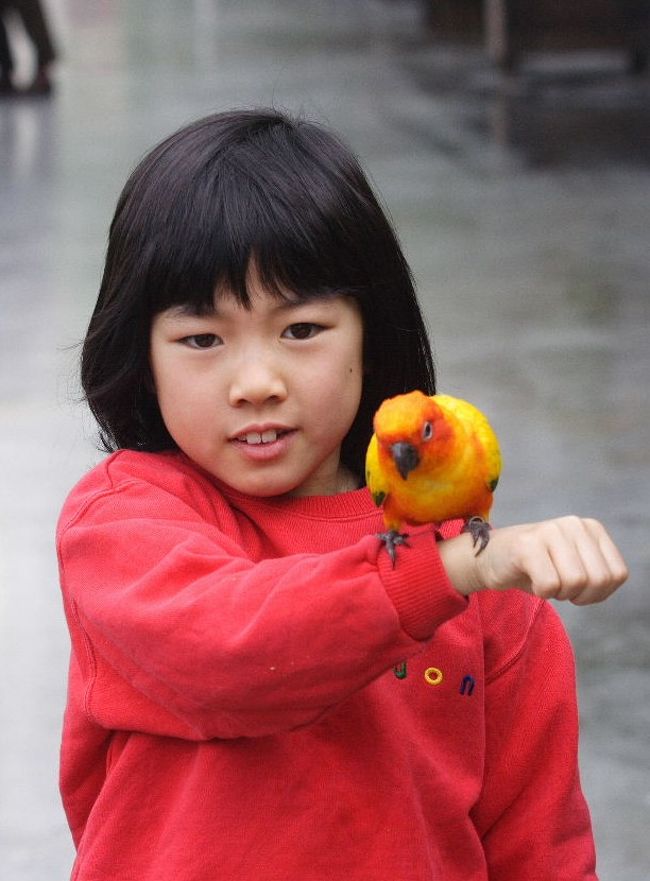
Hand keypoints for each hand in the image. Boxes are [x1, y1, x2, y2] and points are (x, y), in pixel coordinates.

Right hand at [440, 516, 627, 604]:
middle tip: (558, 587)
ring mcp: (549, 531)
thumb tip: (613, 580)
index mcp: (590, 528)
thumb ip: (598, 572)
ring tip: (544, 580)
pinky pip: (549, 585)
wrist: (489, 558)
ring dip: (558, 593)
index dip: (598, 593)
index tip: (577, 589)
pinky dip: (541, 592)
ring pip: (575, 583)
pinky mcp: (527, 545)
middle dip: (578, 595)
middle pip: (597, 580)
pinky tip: (530, 579)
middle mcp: (573, 524)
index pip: (617, 575)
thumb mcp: (576, 565)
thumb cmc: (536, 567)